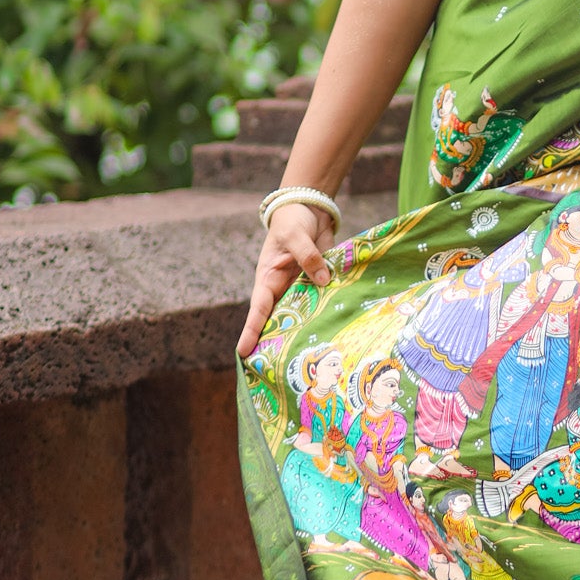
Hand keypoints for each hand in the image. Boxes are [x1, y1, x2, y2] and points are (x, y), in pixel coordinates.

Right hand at [238, 202, 336, 357]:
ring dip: (305, 332)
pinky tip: (336, 331)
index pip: (258, 308)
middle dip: (276, 343)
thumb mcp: (296, 235)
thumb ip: (308, 256)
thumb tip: (323, 280)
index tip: (243, 352)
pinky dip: (326, 314)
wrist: (311, 209)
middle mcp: (283, 288)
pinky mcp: (320, 283)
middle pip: (279, 320)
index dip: (251, 330)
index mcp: (268, 278)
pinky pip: (322, 301)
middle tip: (275, 370)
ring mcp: (302, 287)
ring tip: (306, 360)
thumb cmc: (293, 220)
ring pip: (302, 315)